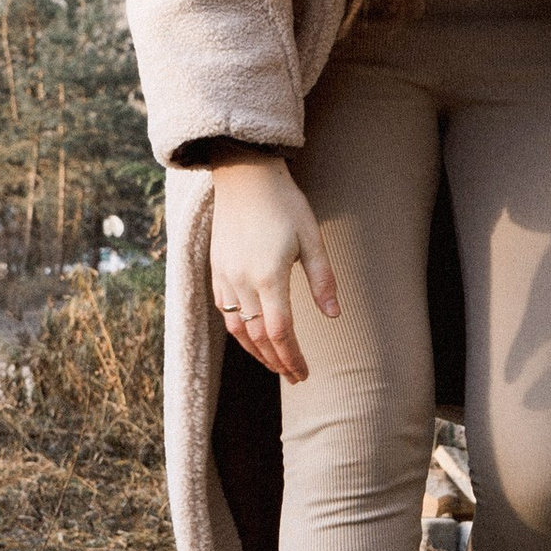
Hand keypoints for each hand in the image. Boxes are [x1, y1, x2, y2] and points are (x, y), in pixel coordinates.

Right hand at [207, 154, 338, 383]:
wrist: (245, 175)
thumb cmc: (285, 203)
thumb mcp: (312, 238)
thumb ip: (323, 280)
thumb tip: (334, 315)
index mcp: (268, 277)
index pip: (279, 332)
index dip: (292, 357)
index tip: (303, 373)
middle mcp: (241, 282)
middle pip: (257, 336)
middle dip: (276, 361)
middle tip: (294, 376)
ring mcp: (224, 276)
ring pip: (236, 328)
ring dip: (256, 351)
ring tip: (275, 364)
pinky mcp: (216, 269)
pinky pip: (225, 310)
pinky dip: (239, 331)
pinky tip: (252, 336)